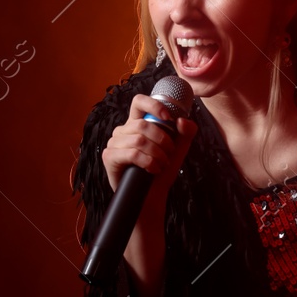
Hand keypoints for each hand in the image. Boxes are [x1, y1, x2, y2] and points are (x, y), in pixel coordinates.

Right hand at [100, 93, 197, 207]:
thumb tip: (182, 121)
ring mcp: (114, 143)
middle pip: (143, 125)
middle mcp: (123, 131)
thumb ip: (186, 132)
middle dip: (162, 140)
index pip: (139, 102)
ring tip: (162, 164)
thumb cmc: (162, 169)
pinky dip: (149, 162)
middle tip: (169, 154)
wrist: (152, 195)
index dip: (154, 105)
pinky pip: (132, 153)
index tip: (169, 118)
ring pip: (139, 140)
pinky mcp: (109, 157)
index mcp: (137, 123)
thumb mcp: (178, 149)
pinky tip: (153, 169)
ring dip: (157, 154)